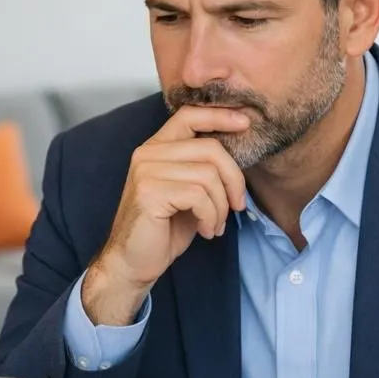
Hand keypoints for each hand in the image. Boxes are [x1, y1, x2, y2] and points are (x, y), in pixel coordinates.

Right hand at [83, 106, 249, 324]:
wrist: (133, 263)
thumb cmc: (164, 229)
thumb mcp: (189, 192)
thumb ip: (204, 169)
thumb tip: (238, 154)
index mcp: (156, 148)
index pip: (189, 115)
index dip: (220, 115)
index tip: (245, 123)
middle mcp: (148, 154)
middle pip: (210, 148)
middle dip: (234, 179)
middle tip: (238, 205)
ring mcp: (146, 172)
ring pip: (208, 175)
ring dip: (221, 206)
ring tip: (215, 224)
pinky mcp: (150, 193)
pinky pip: (199, 196)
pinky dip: (211, 217)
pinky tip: (207, 231)